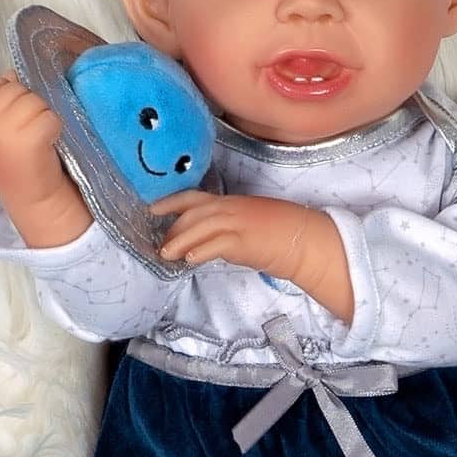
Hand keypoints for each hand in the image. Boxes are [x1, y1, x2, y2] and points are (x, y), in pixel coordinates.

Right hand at [0, 70, 65, 199]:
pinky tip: (47, 144)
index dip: (16, 98)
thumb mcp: (2, 120)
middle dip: (32, 105)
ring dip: (45, 117)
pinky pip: (51, 117)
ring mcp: (6, 128)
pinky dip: (55, 129)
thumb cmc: (18, 153)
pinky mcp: (29, 139)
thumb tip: (12, 72)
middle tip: (30, 132)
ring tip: (39, 138)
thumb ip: (5, 95)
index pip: (2, 81)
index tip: (16, 122)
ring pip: (38, 101)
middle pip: (22, 89)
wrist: (30, 194)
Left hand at [151, 191, 314, 278]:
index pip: (194, 197)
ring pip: (200, 227)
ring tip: (166, 255)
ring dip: (180, 241)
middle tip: (161, 245)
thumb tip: (208, 241)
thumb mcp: (249, 223)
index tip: (152, 209)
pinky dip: (201, 251)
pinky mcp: (245, 241)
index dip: (170, 202)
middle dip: (172, 229)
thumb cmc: (281, 233)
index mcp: (231, 202)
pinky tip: (189, 260)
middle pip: (192, 213)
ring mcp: (238, 223)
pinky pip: (217, 244)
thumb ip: (227, 228)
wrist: (305, 240)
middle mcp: (232, 208)